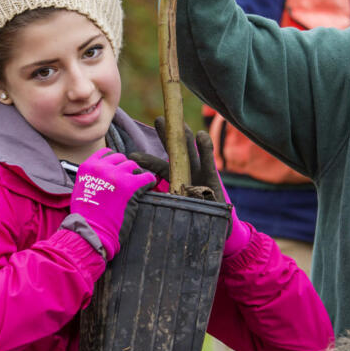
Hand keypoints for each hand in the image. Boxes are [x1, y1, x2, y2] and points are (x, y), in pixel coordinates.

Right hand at [69, 149, 155, 259]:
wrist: (90, 231)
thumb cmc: (85, 216)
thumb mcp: (81, 189)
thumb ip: (92, 177)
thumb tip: (103, 175)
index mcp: (88, 167)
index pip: (106, 153)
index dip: (115, 162)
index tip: (118, 170)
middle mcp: (102, 167)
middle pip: (122, 158)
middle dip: (125, 169)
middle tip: (127, 181)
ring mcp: (117, 175)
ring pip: (134, 166)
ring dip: (136, 175)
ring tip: (135, 187)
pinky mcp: (130, 186)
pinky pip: (147, 177)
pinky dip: (149, 182)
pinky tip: (147, 188)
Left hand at [130, 117, 251, 256]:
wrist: (217, 231)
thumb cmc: (194, 222)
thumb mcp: (173, 214)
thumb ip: (163, 207)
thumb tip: (142, 216)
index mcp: (176, 181)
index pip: (160, 167)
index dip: (147, 160)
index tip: (132, 156)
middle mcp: (187, 174)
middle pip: (176, 151)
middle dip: (168, 136)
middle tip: (159, 119)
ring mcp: (200, 175)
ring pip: (191, 152)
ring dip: (186, 137)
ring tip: (180, 123)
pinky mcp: (213, 180)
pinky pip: (208, 162)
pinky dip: (205, 149)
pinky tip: (201, 135)